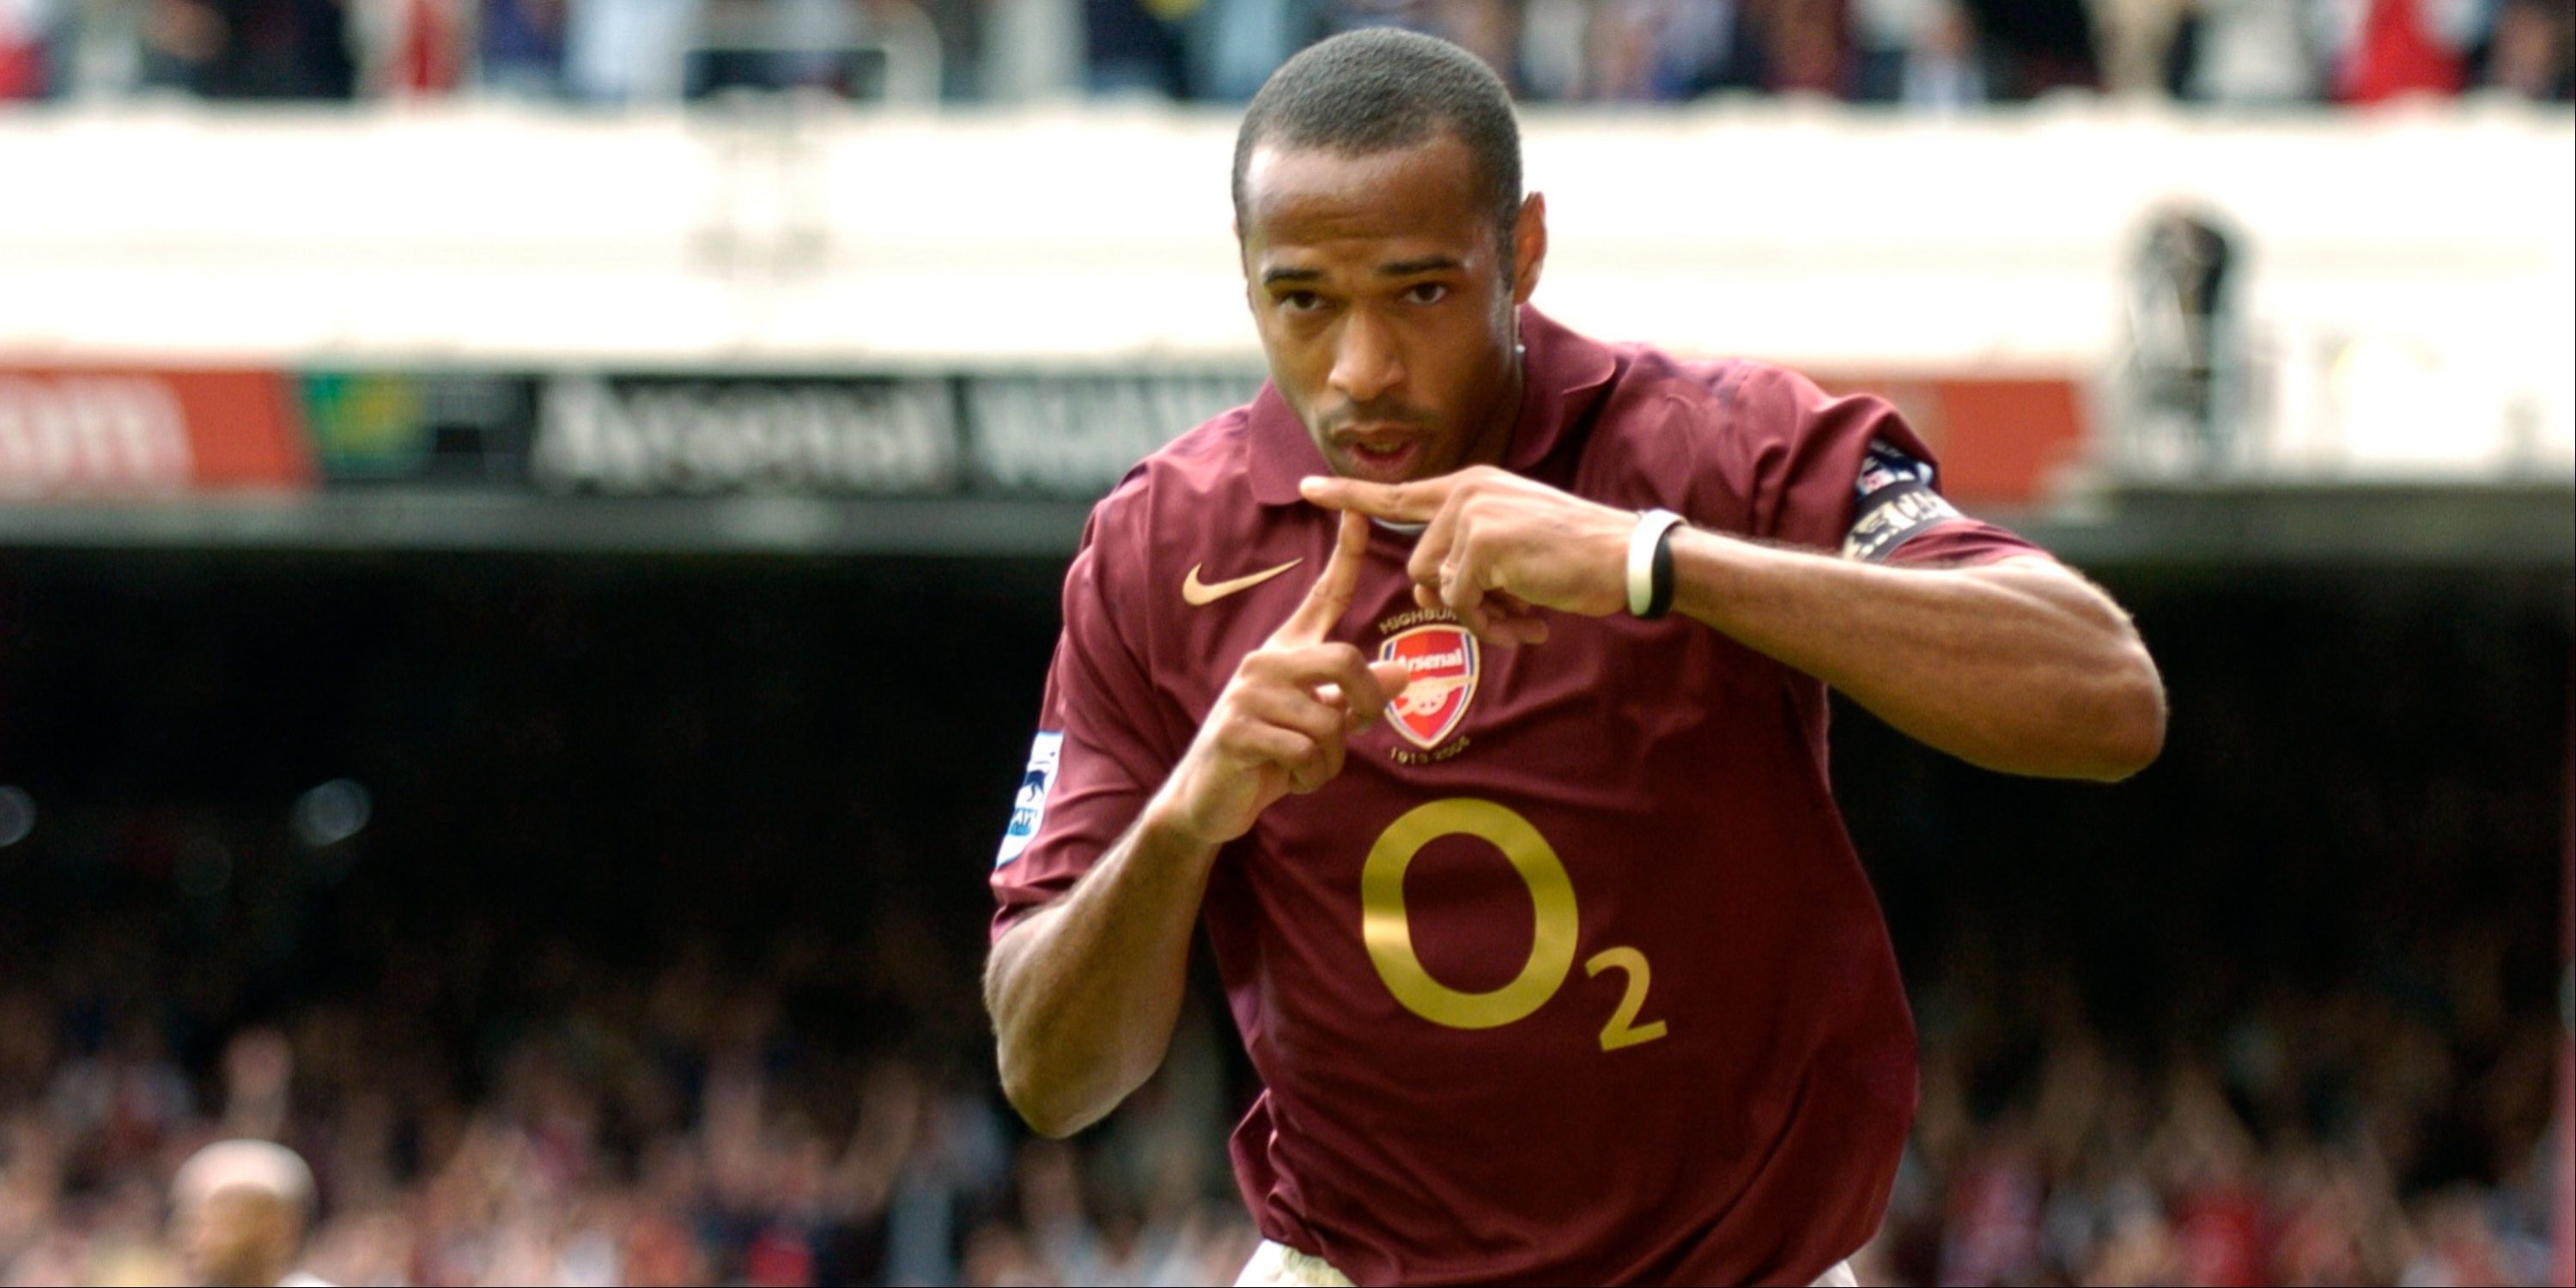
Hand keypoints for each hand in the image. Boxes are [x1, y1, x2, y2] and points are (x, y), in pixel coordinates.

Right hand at [1148, 511, 1415, 847]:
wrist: (1210, 799)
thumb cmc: (1270, 757)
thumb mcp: (1322, 724)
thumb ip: (1355, 697)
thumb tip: (1404, 673)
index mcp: (1287, 652)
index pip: (1323, 595)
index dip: (1345, 555)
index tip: (1360, 513)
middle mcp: (1265, 661)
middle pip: (1345, 659)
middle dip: (1367, 703)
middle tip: (1360, 729)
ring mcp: (1247, 694)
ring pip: (1329, 719)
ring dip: (1332, 758)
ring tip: (1307, 766)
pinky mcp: (1236, 729)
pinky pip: (1305, 750)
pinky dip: (1312, 777)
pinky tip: (1289, 779)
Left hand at [1300, 466, 1636, 644]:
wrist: (1624, 555)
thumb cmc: (1574, 556)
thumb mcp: (1515, 541)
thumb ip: (1470, 555)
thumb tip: (1438, 592)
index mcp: (1470, 487)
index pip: (1397, 494)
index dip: (1349, 495)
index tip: (1307, 487)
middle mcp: (1465, 493)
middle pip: (1418, 567)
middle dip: (1455, 602)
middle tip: (1505, 615)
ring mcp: (1472, 514)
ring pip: (1437, 587)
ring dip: (1475, 614)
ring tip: (1520, 615)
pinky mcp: (1483, 543)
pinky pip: (1460, 600)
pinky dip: (1489, 619)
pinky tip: (1527, 615)